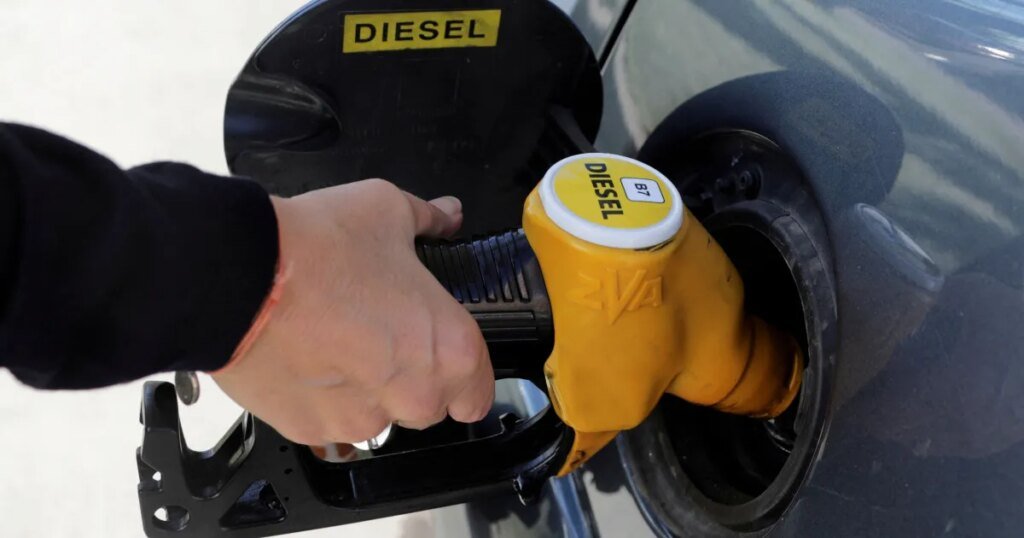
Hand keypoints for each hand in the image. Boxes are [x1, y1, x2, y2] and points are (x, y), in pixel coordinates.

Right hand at [212, 179, 493, 445]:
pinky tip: (305, 358)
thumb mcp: (389, 210)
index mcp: (449, 349)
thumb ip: (428, 219)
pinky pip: (328, 423)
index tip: (441, 354)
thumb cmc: (319, 248)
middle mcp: (413, 394)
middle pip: (428, 406)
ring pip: (377, 416)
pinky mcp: (311, 430)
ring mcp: (361, 419)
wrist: (237, 278)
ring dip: (365, 390)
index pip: (478, 392)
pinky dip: (321, 399)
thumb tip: (445, 214)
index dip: (463, 373)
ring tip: (335, 342)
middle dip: (411, 378)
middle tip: (379, 334)